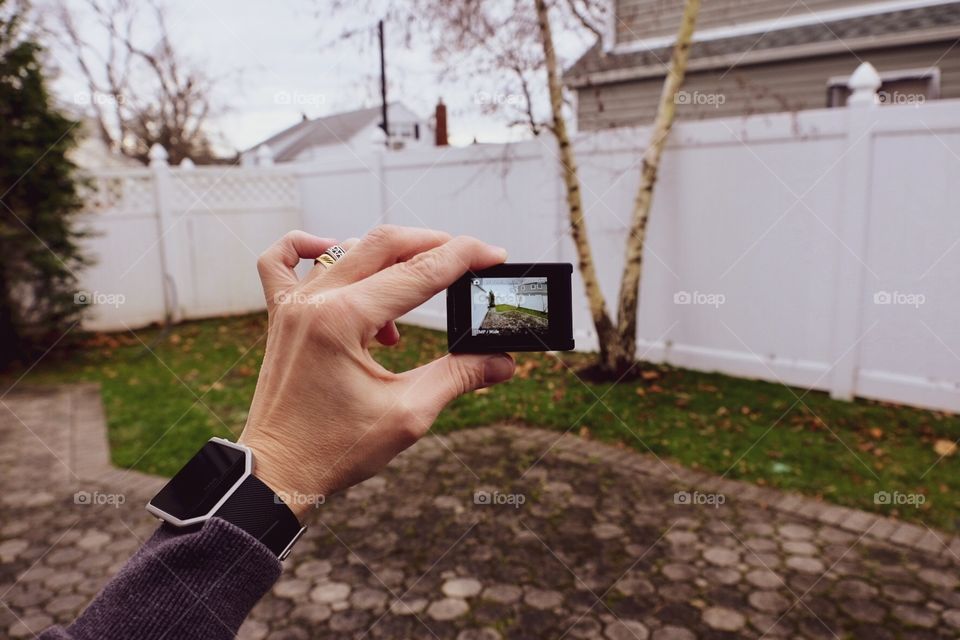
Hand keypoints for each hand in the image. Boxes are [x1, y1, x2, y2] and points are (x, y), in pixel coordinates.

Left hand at [238, 226, 515, 518]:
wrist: (278, 474)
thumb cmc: (335, 450)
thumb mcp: (408, 415)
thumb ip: (459, 377)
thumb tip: (502, 361)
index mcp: (344, 320)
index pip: (419, 272)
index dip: (464, 258)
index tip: (494, 254)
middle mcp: (315, 301)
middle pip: (385, 245)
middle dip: (434, 244)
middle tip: (469, 258)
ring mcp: (292, 305)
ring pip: (347, 249)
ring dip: (390, 258)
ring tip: (416, 293)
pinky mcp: (280, 316)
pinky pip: (282, 261)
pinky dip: (308, 247)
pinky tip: (333, 251)